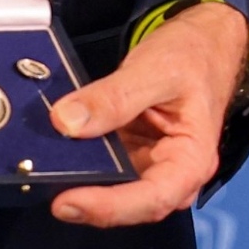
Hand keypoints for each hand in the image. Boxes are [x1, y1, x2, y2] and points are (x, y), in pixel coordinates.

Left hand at [44, 0, 248, 226]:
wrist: (203, 41)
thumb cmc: (192, 56)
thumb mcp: (154, 69)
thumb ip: (113, 97)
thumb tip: (65, 123)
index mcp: (192, 159)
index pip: (154, 198)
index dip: (110, 207)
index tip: (67, 202)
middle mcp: (173, 172)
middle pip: (133, 205)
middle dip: (92, 203)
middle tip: (49, 191)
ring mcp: (150, 165)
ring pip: (115, 191)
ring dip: (82, 186)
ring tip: (46, 173)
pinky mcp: (131, 155)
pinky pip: (105, 168)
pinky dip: (80, 165)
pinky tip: (58, 155)